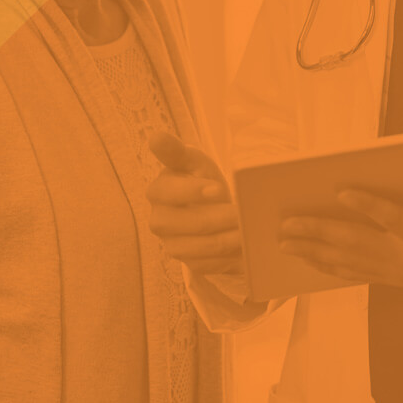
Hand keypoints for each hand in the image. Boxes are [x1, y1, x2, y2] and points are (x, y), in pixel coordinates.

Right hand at [145, 133, 242, 275]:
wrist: (211, 209)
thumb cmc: (201, 180)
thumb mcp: (192, 161)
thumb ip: (175, 151)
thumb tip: (155, 137)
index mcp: (158, 192)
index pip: (168, 192)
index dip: (193, 191)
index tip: (218, 189)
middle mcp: (159, 221)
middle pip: (188, 223)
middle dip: (219, 218)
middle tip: (243, 213)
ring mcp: (172, 245)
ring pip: (200, 246)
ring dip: (227, 239)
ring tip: (247, 230)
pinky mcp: (188, 263)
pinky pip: (208, 264)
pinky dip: (227, 257)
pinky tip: (243, 247)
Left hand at [278, 152, 402, 309]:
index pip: (394, 219)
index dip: (368, 205)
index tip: (341, 190)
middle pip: (356, 243)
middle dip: (319, 232)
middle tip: (287, 222)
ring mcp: (394, 272)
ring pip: (347, 261)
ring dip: (312, 250)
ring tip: (283, 241)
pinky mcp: (390, 279)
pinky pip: (352, 272)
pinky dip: (326, 264)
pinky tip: (305, 257)